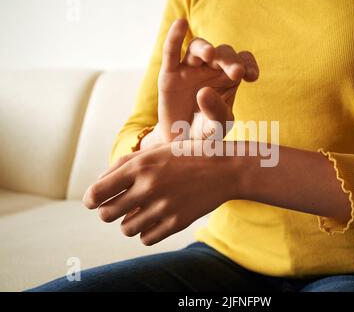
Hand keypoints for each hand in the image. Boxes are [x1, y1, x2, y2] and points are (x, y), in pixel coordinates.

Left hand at [83, 141, 240, 245]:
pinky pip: (146, 239)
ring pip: (126, 229)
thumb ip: (124, 165)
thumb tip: (98, 186)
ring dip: (129, 222)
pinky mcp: (177, 223)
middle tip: (120, 206)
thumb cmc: (187, 156)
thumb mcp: (155, 151)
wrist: (226, 169)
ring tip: (141, 212)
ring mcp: (164, 207)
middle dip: (109, 211)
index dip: (91, 200)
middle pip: (107, 214)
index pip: (97, 193)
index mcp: (140, 166)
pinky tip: (155, 220)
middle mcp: (149, 186)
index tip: (94, 201)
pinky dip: (146, 232)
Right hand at [153, 19, 258, 142]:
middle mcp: (211, 70)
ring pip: (198, 49)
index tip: (251, 76)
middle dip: (230, 60)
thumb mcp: (217, 127)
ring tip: (210, 55)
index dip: (248, 64)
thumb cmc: (205, 132)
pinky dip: (174, 37)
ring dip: (206, 48)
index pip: (243, 61)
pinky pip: (171, 53)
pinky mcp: (169, 75)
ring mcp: (189, 70)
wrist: (181, 145)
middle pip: (222, 53)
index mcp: (229, 79)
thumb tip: (203, 91)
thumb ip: (216, 111)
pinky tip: (180, 24)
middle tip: (236, 72)